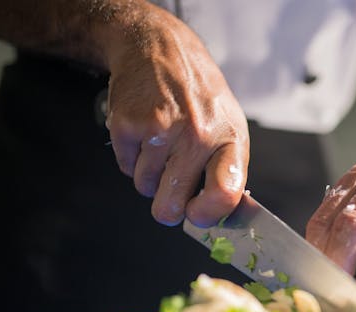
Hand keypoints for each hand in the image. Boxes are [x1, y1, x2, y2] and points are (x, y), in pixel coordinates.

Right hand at [103, 5, 248, 226]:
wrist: (161, 48)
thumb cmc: (200, 95)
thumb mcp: (229, 127)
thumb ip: (227, 172)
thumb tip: (220, 218)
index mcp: (230, 140)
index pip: (225, 193)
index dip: (207, 215)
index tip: (197, 216)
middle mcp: (199, 136)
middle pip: (171, 205)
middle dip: (166, 208)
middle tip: (170, 194)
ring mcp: (162, 130)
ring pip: (145, 187)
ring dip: (149, 176)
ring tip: (162, 145)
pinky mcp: (129, 124)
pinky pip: (125, 167)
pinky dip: (131, 158)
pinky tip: (144, 134)